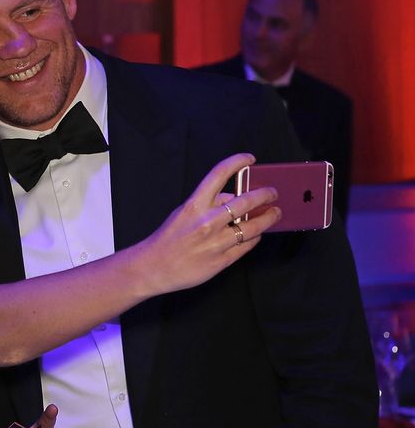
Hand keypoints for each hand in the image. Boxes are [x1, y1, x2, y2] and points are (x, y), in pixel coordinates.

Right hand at [134, 153, 280, 296]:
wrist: (154, 268)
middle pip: (246, 201)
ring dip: (268, 219)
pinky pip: (247, 245)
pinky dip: (254, 238)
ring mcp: (215, 243)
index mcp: (194, 206)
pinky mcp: (221, 261)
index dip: (237, 162)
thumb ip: (208, 203)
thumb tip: (234, 198)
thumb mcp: (183, 213)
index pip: (219, 174)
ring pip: (253, 227)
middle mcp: (206, 222)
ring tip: (274, 214)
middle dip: (265, 195)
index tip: (250, 159)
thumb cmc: (169, 238)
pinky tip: (255, 234)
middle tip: (272, 193)